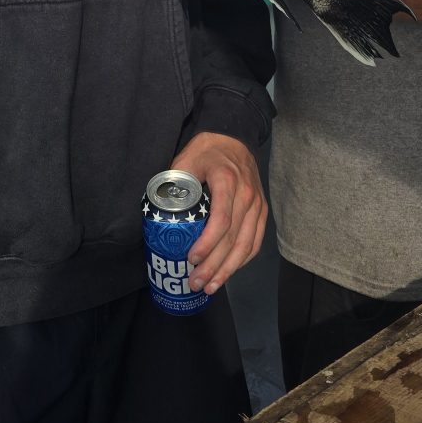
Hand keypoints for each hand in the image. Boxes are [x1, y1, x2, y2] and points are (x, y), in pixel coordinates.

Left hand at [169, 132, 266, 294]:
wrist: (234, 135)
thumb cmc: (208, 149)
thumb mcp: (186, 158)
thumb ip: (175, 182)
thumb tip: (159, 210)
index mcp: (227, 182)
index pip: (221, 220)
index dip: (207, 244)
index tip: (191, 258)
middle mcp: (247, 195)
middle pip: (233, 239)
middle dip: (214, 266)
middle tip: (196, 283)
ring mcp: (257, 204)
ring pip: (246, 245)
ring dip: (229, 270)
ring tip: (211, 286)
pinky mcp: (262, 210)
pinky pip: (255, 241)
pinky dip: (243, 260)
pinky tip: (228, 272)